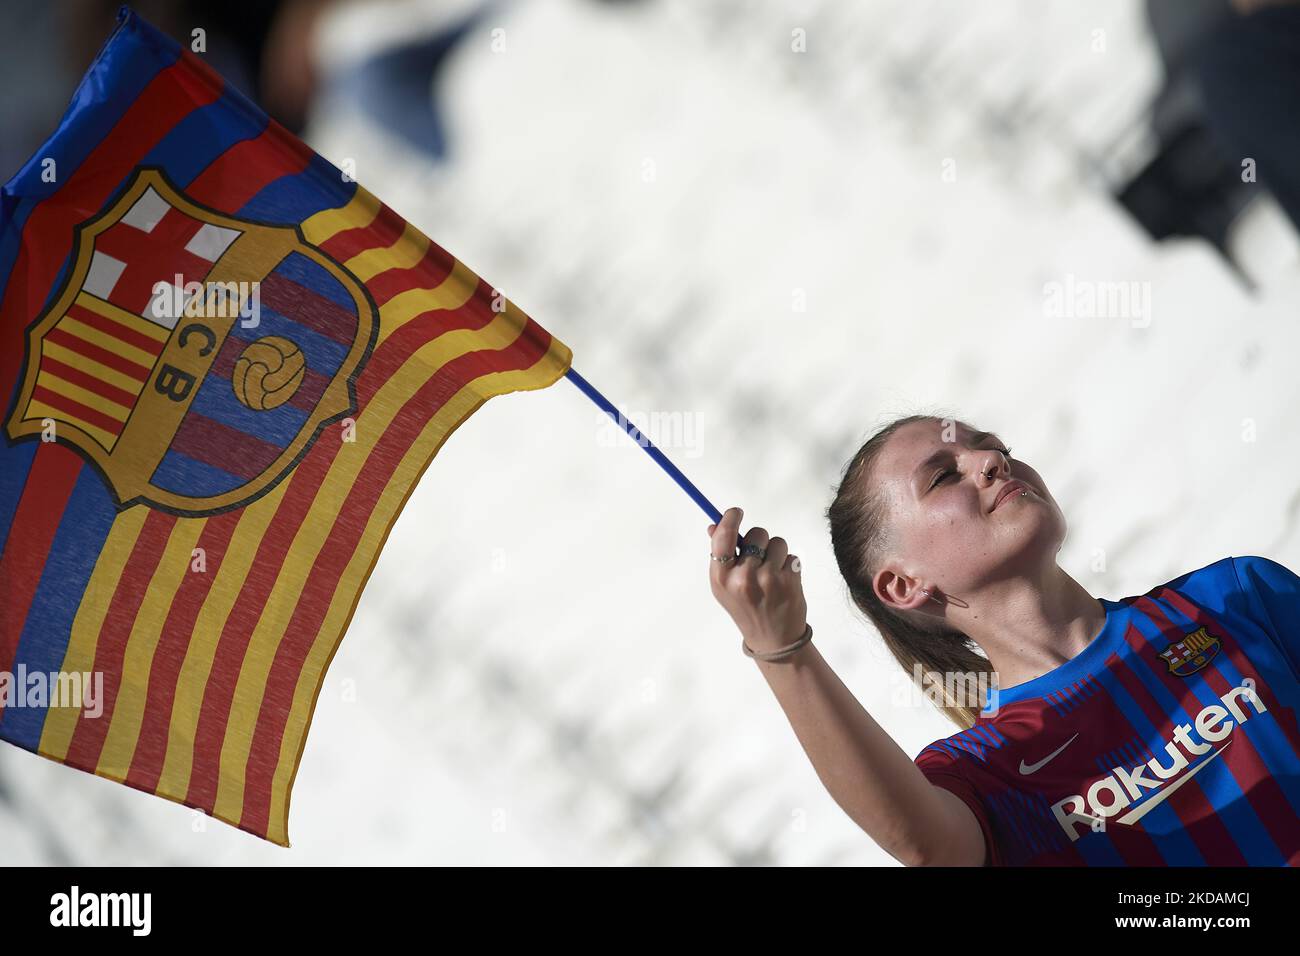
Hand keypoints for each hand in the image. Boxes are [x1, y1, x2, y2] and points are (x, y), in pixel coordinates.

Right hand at [707, 506, 808, 654]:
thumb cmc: (746, 608)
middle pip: (756, 533)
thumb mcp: (724, 586)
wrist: (773, 639)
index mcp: (722, 578)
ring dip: (776, 552)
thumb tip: (715, 525)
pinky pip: (792, 556)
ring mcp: (768, 579)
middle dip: (759, 540)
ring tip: (772, 573)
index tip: (736, 512)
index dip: (730, 518)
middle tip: (758, 557)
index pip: (724, 536)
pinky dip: (789, 565)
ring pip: (777, 542)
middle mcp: (743, 577)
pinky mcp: (790, 581)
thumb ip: (720, 556)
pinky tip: (783, 583)